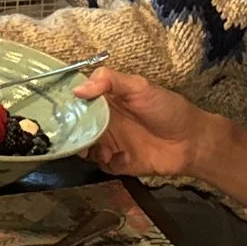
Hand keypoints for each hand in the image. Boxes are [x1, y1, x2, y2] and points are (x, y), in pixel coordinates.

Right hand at [77, 66, 216, 178]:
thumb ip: (109, 81)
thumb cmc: (168, 109)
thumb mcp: (140, 86)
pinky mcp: (117, 163)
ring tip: (96, 147)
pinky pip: (101, 165)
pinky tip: (120, 157)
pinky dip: (105, 162)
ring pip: (84, 147)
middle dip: (69, 130)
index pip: (77, 100)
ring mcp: (109, 143)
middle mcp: (104, 121)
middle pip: (75, 126)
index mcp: (106, 100)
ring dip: (85, 148)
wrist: (192, 142)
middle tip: (70, 132)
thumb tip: (78, 89)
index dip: (65, 103)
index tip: (54, 107)